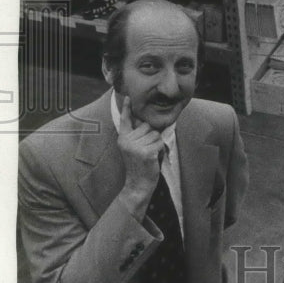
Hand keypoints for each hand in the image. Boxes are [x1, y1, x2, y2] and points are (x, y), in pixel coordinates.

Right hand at [117, 97, 163, 215]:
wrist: (137, 185)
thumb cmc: (139, 166)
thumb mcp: (133, 149)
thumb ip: (139, 136)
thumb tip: (151, 124)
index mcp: (122, 139)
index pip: (125, 120)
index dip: (127, 108)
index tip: (128, 97)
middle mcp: (126, 141)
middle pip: (148, 126)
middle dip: (152, 136)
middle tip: (146, 151)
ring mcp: (135, 146)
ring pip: (156, 134)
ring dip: (157, 144)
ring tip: (149, 156)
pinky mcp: (146, 152)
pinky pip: (160, 143)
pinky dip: (161, 150)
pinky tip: (153, 159)